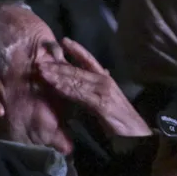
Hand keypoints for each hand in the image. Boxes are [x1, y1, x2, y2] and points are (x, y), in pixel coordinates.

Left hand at [37, 38, 151, 136]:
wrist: (136, 135)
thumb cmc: (121, 120)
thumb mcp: (108, 101)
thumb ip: (98, 91)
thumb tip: (94, 80)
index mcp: (106, 80)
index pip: (90, 60)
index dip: (77, 50)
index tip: (63, 40)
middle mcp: (104, 81)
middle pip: (77, 70)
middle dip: (58, 65)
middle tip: (40, 60)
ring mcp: (103, 91)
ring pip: (76, 80)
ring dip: (57, 76)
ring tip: (42, 71)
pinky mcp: (101, 104)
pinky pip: (79, 95)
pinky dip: (66, 89)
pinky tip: (54, 86)